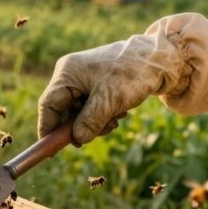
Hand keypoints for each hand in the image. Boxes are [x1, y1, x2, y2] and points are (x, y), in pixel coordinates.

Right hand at [37, 34, 183, 144]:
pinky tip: (118, 113)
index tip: (51, 149)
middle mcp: (72, 74)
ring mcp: (84, 78)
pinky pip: (91, 106)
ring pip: (79, 111)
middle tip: (98, 134)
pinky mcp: (97, 83)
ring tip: (115, 120)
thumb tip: (77, 140)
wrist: (158, 59)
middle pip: (64, 110)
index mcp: (68, 73)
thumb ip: (89, 122)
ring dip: (95, 122)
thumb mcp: (109, 101)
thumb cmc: (131, 74)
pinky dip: (103, 115)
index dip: (48, 128)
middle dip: (79, 126)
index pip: (49, 105)